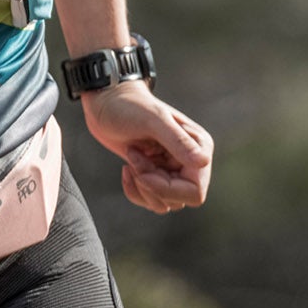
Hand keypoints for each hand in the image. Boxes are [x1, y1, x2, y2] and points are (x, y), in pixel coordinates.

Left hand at [80, 83, 212, 213]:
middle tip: (134, 159)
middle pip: (180, 199)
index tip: (141, 169)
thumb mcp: (152, 120)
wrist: (106, 103)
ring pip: (166, 203)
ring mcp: (173, 170)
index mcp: (199, 147)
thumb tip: (202, 162)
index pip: (195, 190)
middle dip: (151, 185)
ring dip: (142, 187)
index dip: (166, 188)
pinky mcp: (156, 176)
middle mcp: (191, 161)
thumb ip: (177, 141)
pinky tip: (125, 169)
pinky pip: (152, 200)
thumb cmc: (128, 106)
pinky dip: (135, 190)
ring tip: (132, 158)